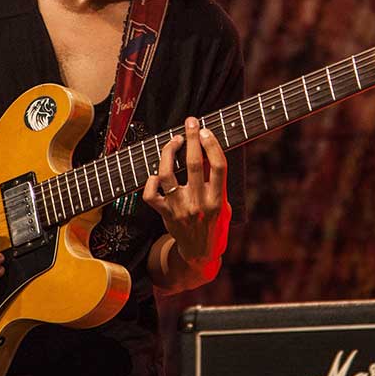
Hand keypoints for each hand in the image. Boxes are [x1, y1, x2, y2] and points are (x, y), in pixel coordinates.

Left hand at [142, 117, 230, 266]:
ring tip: (174, 140)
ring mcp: (179, 209)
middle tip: (191, 122)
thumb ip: (216, 182)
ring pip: (167, 174)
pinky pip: (151, 194)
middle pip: (192, 164)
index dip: (211, 145)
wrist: (199, 254)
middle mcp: (198, 204)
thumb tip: (206, 151)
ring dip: (169, 153)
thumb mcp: (223, 204)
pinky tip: (156, 173)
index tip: (206, 131)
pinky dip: (150, 181)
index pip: (217, 166)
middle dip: (191, 138)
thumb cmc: (214, 224)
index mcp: (217, 200)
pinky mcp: (165, 214)